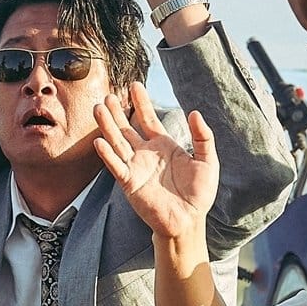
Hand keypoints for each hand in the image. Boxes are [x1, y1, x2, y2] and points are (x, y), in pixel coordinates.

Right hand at [94, 83, 216, 240]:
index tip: (135, 85)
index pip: (148, 118)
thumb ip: (203, 137)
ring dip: (107, 126)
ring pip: (117, 142)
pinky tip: (100, 141)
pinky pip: (116, 166)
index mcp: (163, 145)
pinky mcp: (129, 183)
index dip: (141, 102)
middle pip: (126, 128)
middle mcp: (145, 153)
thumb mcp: (207, 161)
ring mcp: (135, 167)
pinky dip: (107, 155)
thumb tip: (195, 113)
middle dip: (117, 112)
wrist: (188, 220)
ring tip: (98, 109)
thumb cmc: (198, 193)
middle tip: (107, 95)